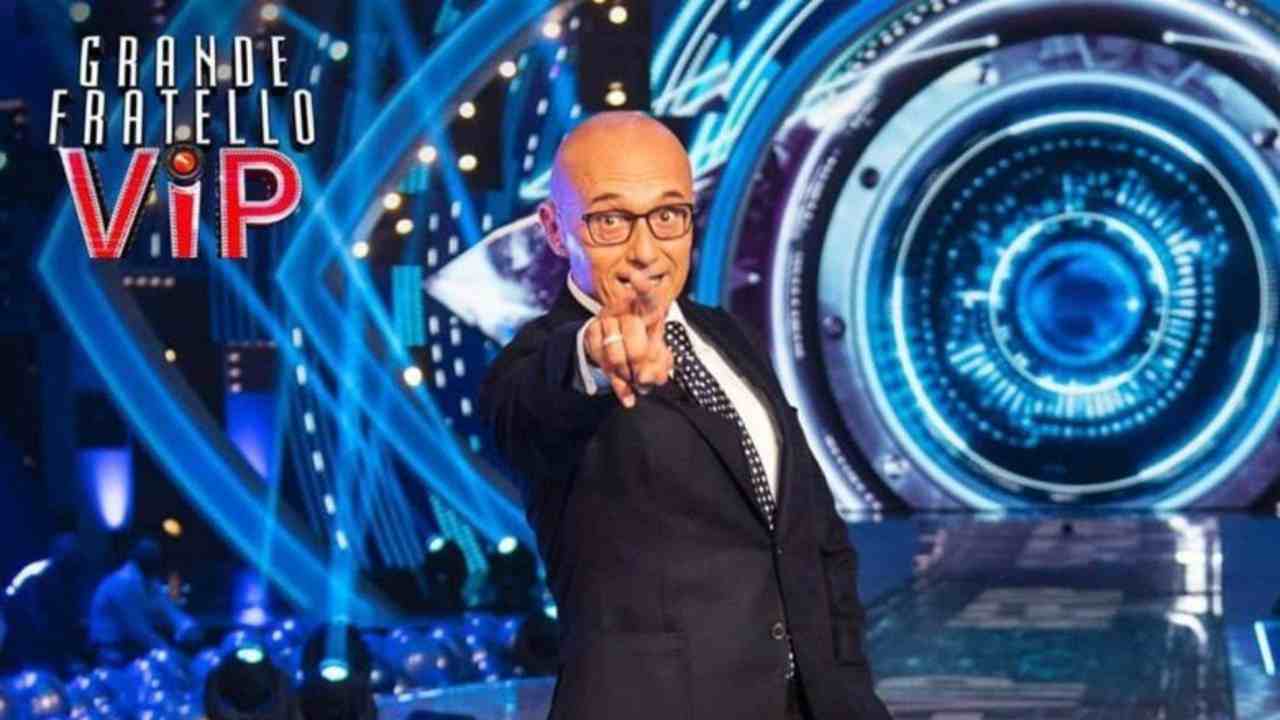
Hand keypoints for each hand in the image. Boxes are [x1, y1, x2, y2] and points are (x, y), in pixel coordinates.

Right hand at [583, 274, 673, 407]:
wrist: (615, 348)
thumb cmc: (644, 345)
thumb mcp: (658, 352)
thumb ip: (660, 363)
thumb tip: (651, 377)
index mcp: (647, 308)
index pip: (648, 294)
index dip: (643, 286)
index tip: (636, 278)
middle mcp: (625, 309)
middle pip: (632, 330)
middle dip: (641, 358)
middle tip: (645, 376)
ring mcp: (605, 319)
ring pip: (614, 351)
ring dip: (627, 373)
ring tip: (635, 382)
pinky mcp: (591, 333)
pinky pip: (601, 361)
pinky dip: (618, 385)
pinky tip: (627, 397)